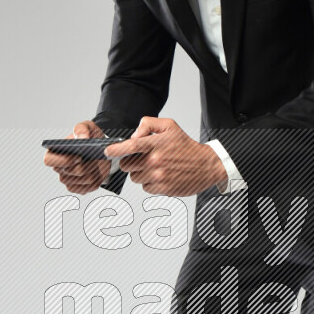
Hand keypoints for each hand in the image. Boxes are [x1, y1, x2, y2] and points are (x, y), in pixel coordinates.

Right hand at [42, 120, 111, 194]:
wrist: (100, 149)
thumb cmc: (89, 138)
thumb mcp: (86, 127)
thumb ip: (81, 129)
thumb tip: (82, 138)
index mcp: (54, 153)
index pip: (49, 161)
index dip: (63, 161)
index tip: (79, 156)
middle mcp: (58, 168)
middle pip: (70, 172)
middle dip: (86, 165)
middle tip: (95, 157)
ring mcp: (67, 180)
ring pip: (84, 180)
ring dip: (94, 171)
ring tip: (97, 162)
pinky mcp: (78, 188)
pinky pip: (89, 187)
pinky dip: (97, 179)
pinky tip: (98, 171)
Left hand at [105, 116, 227, 196]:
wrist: (206, 165)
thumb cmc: (186, 146)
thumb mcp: (170, 126)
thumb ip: (148, 124)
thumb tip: (133, 136)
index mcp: (156, 144)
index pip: (130, 146)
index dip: (115, 150)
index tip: (107, 152)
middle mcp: (156, 161)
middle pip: (127, 165)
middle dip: (131, 162)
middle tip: (143, 158)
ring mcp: (159, 176)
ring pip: (135, 178)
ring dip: (140, 173)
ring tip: (155, 167)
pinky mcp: (162, 189)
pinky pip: (145, 188)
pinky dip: (149, 183)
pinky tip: (161, 176)